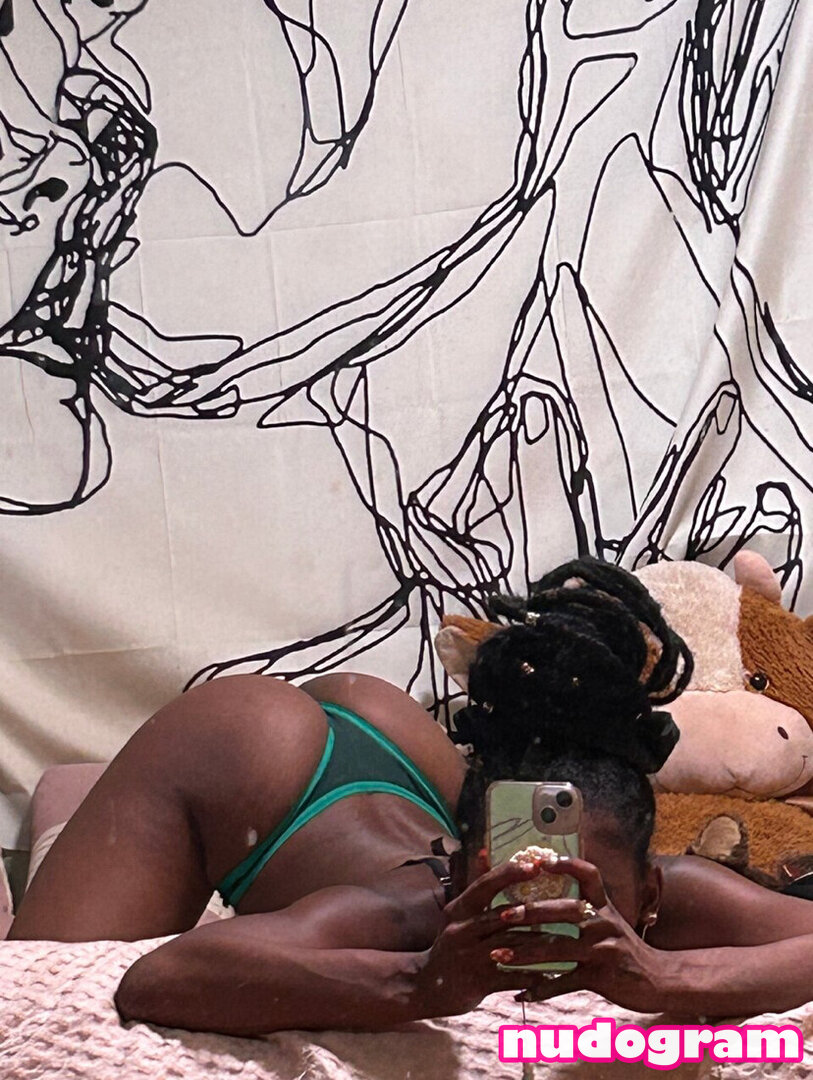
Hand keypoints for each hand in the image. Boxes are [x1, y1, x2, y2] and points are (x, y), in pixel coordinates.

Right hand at [413, 852, 591, 1016]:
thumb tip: (485, 851)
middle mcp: (462, 929)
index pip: (485, 885)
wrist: (426, 986)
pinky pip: (512, 977)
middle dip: (542, 910)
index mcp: (459, 909)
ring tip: (572, 939)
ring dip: (544, 943)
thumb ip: (476, 887)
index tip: (537, 864)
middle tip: (572, 905)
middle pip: (506, 915)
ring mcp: (469, 956)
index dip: (510, 874)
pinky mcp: (477, 982)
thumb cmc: (451, 944)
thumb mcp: (458, 913)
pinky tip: (554, 973)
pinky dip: (533, 975)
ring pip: (514, 946)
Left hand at [516, 857, 671, 1012]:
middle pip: (563, 911)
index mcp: (604, 905)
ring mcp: (602, 950)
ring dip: (524, 952)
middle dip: (530, 912)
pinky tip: (520, 993)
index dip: (566, 864)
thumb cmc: (625, 947)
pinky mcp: (601, 977)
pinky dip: (540, 989)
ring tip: (497, 954)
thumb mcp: (611, 919)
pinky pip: (564, 983)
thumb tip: (553, 884)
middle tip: (502, 914)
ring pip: (557, 948)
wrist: (658, 979)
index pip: (588, 874)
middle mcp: (604, 922)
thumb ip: (587, 904)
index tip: (540, 861)